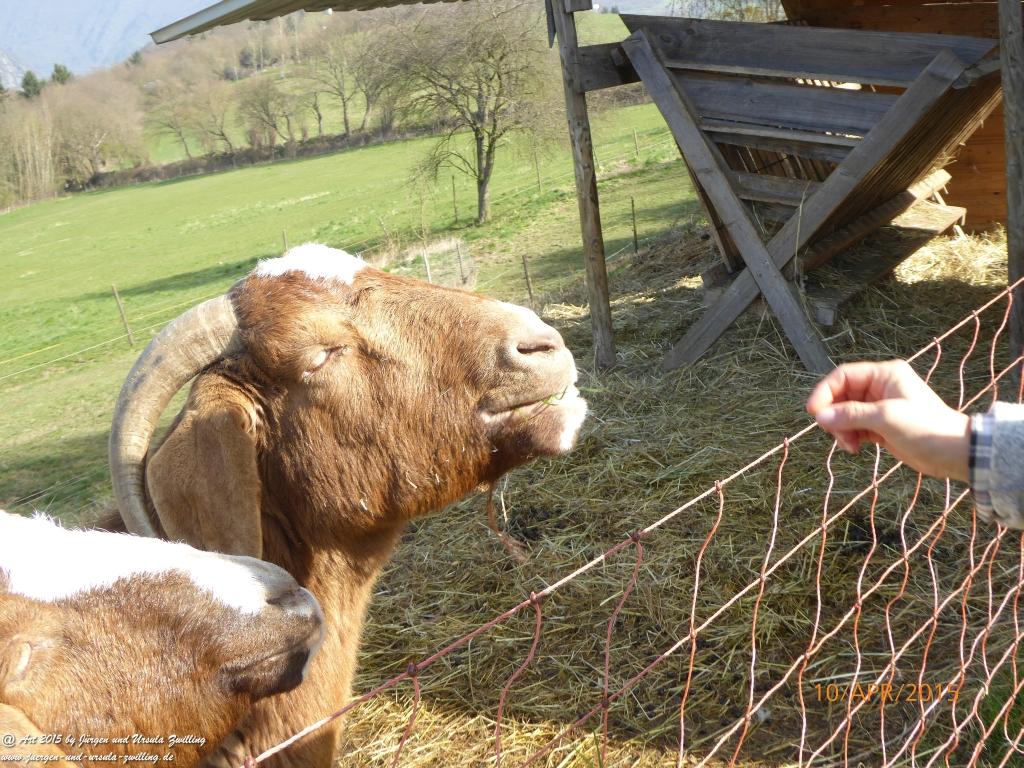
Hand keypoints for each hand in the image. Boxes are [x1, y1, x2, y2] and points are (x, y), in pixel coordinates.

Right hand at [806, 360, 969, 481]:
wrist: (953, 453)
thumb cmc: (925, 428)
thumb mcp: (886, 418)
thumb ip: (851, 415)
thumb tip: (819, 416)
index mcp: (884, 375)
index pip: (843, 375)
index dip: (825, 392)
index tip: (814, 412)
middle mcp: (880, 387)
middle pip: (841, 396)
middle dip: (834, 416)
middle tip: (836, 434)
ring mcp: (879, 407)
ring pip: (845, 413)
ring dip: (841, 429)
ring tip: (849, 446)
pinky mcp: (880, 425)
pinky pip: (854, 426)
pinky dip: (849, 436)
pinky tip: (855, 448)